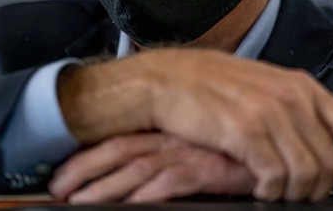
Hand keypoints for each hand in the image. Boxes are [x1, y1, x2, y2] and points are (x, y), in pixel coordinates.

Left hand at [48, 133, 254, 202]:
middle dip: (85, 170)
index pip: (119, 141)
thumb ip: (171, 157)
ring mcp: (187, 152)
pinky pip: (170, 182)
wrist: (272, 138)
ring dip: (106, 186)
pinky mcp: (207, 167)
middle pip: (119, 151)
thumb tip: (144, 178)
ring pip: (136, 167)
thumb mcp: (198, 145)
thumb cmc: (234, 144)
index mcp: (166, 130)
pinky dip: (147, 195)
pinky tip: (131, 206)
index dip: (89, 157)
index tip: (66, 172)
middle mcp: (171, 137)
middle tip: (59, 188)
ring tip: (80, 201)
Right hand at [58, 48, 332, 200]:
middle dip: (321, 186)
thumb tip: (312, 139)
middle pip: (330, 159)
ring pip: (307, 173)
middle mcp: (290, 97)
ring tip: (277, 194)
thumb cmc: (205, 83)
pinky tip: (259, 190)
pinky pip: (276, 177)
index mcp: (297, 84)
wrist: (163, 81)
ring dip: (295, 193)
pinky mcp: (245, 132)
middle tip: (302, 195)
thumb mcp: (258, 83)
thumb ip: (289, 104)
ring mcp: (269, 113)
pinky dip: (271, 192)